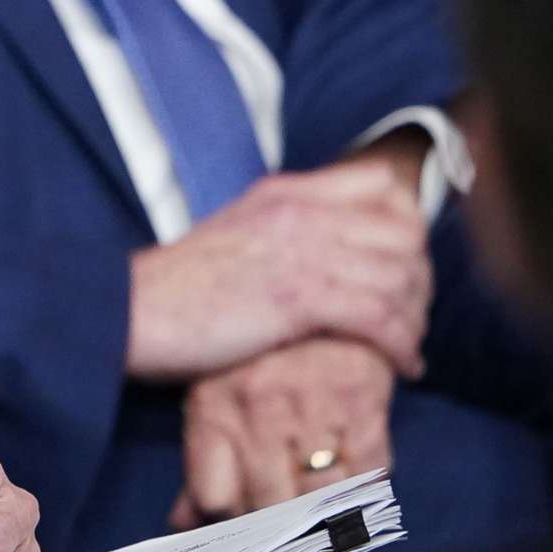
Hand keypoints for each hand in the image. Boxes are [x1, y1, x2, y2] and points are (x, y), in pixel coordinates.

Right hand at [126, 161, 429, 382]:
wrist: (131, 309)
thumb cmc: (178, 286)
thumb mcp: (235, 232)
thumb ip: (284, 229)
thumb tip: (330, 249)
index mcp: (284, 193)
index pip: (380, 185)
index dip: (407, 223)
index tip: (404, 262)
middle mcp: (300, 213)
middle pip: (405, 234)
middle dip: (421, 280)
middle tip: (411, 316)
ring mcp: (301, 253)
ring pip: (400, 279)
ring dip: (415, 319)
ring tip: (408, 347)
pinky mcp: (299, 298)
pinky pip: (381, 318)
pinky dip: (402, 346)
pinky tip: (402, 366)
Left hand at [168, 337, 395, 529]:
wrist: (322, 284)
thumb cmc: (259, 351)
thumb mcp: (215, 391)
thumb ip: (202, 463)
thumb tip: (181, 524)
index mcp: (213, 407)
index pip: (213, 497)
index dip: (228, 519)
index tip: (241, 523)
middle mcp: (260, 409)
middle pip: (269, 506)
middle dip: (277, 521)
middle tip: (285, 512)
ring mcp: (313, 407)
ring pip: (319, 499)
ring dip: (321, 508)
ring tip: (317, 493)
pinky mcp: (363, 403)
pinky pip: (369, 476)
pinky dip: (364, 485)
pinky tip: (350, 468)